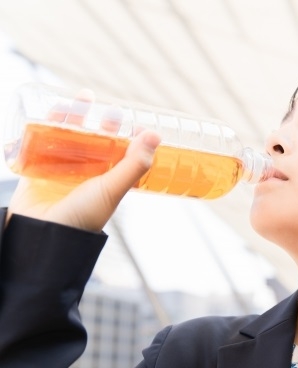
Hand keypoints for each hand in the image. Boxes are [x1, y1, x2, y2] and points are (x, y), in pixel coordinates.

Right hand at [7, 90, 160, 231]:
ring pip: (69, 137)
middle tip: (109, 108)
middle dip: (102, 123)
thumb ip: (134, 164)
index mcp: (109, 180)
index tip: (137, 124)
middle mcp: (87, 174)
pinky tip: (50, 110)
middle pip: (96, 141)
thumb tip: (156, 135)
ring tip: (81, 98)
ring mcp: (62, 171)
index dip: (130, 138)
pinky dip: (44, 126)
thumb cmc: (83, 216)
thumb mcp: (113, 189)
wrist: (42, 235)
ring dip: (73, 117)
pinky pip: (41, 143)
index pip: (124, 154)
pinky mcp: (38, 169)